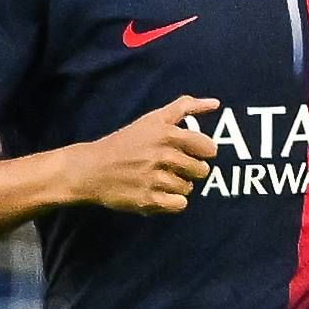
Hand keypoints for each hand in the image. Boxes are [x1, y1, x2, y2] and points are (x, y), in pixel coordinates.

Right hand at [61, 95, 219, 217]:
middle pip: (201, 170)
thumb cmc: (126, 142)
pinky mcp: (148, 200)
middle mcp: (162, 155)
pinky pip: (179, 205)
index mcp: (166, 134)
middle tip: (171, 168)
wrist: (92, 169)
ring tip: (160, 180)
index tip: (191, 153)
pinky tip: (159, 193)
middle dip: (190, 170)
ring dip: (179, 186)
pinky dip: (173, 202)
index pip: (207, 147)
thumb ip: (185, 107)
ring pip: (189, 188)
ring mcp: (155, 179)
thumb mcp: (153, 119)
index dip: (203, 152)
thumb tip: (216, 103)